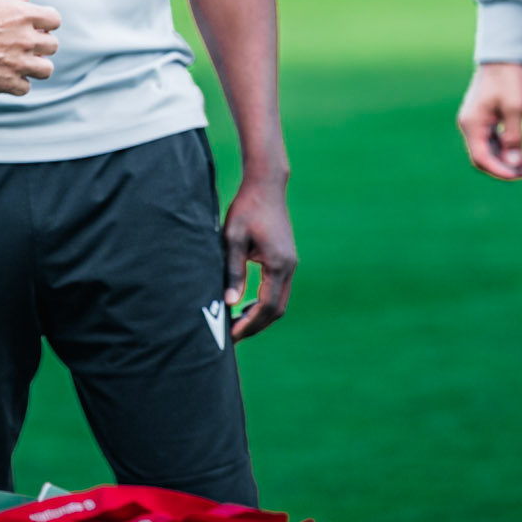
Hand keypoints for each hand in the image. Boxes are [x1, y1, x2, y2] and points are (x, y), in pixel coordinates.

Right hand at [0, 0, 59, 96]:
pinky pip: (26, 87)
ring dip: (36, 66)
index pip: (55, 19)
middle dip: (42, 44)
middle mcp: (25, 39)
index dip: (46, 22)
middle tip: (23, 44)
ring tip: (19, 63)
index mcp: (21, 15)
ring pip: (46, 69)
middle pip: (53, 45)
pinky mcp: (7, 83)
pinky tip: (4, 76)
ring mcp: (18, 63)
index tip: (35, 26)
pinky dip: (17, 84)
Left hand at [223, 176, 296, 339]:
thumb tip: (230, 303)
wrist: (266, 186)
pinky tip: (246, 304)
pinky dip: (264, 302)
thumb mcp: (232, 239)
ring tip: (237, 323)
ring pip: (279, 301)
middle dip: (255, 325)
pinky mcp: (287, 259)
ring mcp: (291, 263)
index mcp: (278, 264)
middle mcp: (289, 267)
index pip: (266, 306)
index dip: (249, 324)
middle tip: (232, 335)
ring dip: (260, 315)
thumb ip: (232, 271)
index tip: (231, 334)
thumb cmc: (246, 209)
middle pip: (276, 310)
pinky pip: (278, 289)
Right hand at [457, 62, 521, 178]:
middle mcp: (469, 126)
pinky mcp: (482, 119)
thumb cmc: (507, 80)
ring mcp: (475, 122)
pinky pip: (491, 141)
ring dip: (505, 160)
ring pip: (488, 150)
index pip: (481, 158)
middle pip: (483, 157)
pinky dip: (504, 149)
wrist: (502, 58)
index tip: (518, 175)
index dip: (499, 170)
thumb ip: (513, 138)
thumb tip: (513, 164)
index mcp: (472, 124)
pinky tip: (520, 154)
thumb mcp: (514, 109)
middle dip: (503, 168)